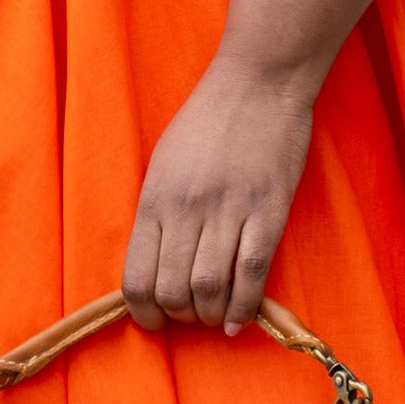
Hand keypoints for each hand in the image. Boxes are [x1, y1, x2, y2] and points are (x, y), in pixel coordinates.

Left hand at [121, 53, 318, 334]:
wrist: (259, 82)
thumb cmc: (209, 120)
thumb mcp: (164, 164)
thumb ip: (158, 213)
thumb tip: (156, 265)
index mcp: (155, 199)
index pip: (136, 279)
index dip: (144, 314)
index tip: (155, 321)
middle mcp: (187, 210)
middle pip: (173, 291)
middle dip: (180, 317)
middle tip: (191, 314)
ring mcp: (229, 211)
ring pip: (210, 289)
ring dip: (210, 315)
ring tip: (215, 314)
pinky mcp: (268, 211)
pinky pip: (252, 273)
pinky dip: (244, 306)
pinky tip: (239, 319)